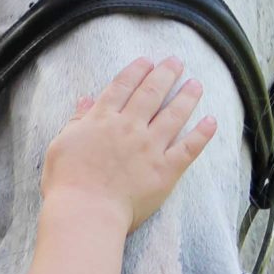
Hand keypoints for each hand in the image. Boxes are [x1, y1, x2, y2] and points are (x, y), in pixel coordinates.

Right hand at [41, 57, 216, 232]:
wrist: (86, 212)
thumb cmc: (67, 183)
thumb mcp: (61, 144)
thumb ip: (76, 121)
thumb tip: (85, 100)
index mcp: (102, 120)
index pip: (122, 87)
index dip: (136, 71)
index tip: (147, 61)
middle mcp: (129, 127)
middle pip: (151, 93)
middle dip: (165, 74)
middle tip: (176, 62)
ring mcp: (150, 148)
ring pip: (173, 115)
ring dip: (186, 97)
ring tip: (196, 84)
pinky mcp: (165, 170)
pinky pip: (189, 148)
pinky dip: (202, 134)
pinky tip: (211, 121)